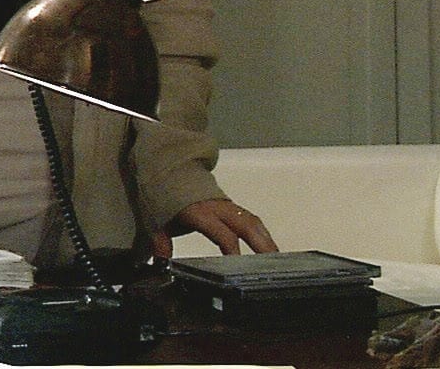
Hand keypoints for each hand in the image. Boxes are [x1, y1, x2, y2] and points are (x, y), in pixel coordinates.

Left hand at [152, 197, 278, 256]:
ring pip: (254, 222)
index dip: (231, 248)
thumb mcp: (158, 221)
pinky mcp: (234, 208)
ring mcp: (228, 206)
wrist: (171, 174)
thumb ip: (161, 241)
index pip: (221, 232)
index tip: (238, 264)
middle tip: (273, 264)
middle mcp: (218, 208)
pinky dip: (264, 235)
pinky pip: (253, 220)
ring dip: (268, 241)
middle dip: (262, 244)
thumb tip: (159, 261)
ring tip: (281, 262)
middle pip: (246, 225)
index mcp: (200, 211)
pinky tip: (272, 250)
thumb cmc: (167, 199)